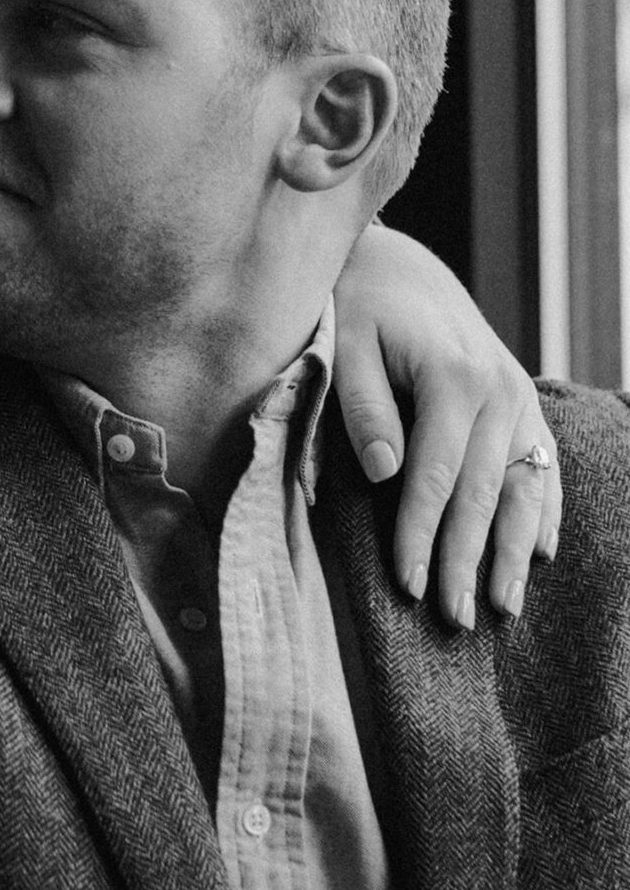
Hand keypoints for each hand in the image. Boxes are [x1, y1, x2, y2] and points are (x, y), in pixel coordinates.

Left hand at [332, 224, 560, 625]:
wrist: (400, 270)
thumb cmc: (360, 311)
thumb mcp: (346, 346)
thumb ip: (362, 408)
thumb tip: (384, 471)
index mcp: (453, 378)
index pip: (435, 477)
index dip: (422, 536)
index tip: (410, 587)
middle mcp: (499, 392)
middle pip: (483, 495)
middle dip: (468, 562)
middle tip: (453, 620)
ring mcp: (520, 400)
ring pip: (523, 489)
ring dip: (513, 553)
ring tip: (502, 609)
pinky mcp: (525, 406)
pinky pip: (544, 469)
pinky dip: (543, 514)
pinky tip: (537, 557)